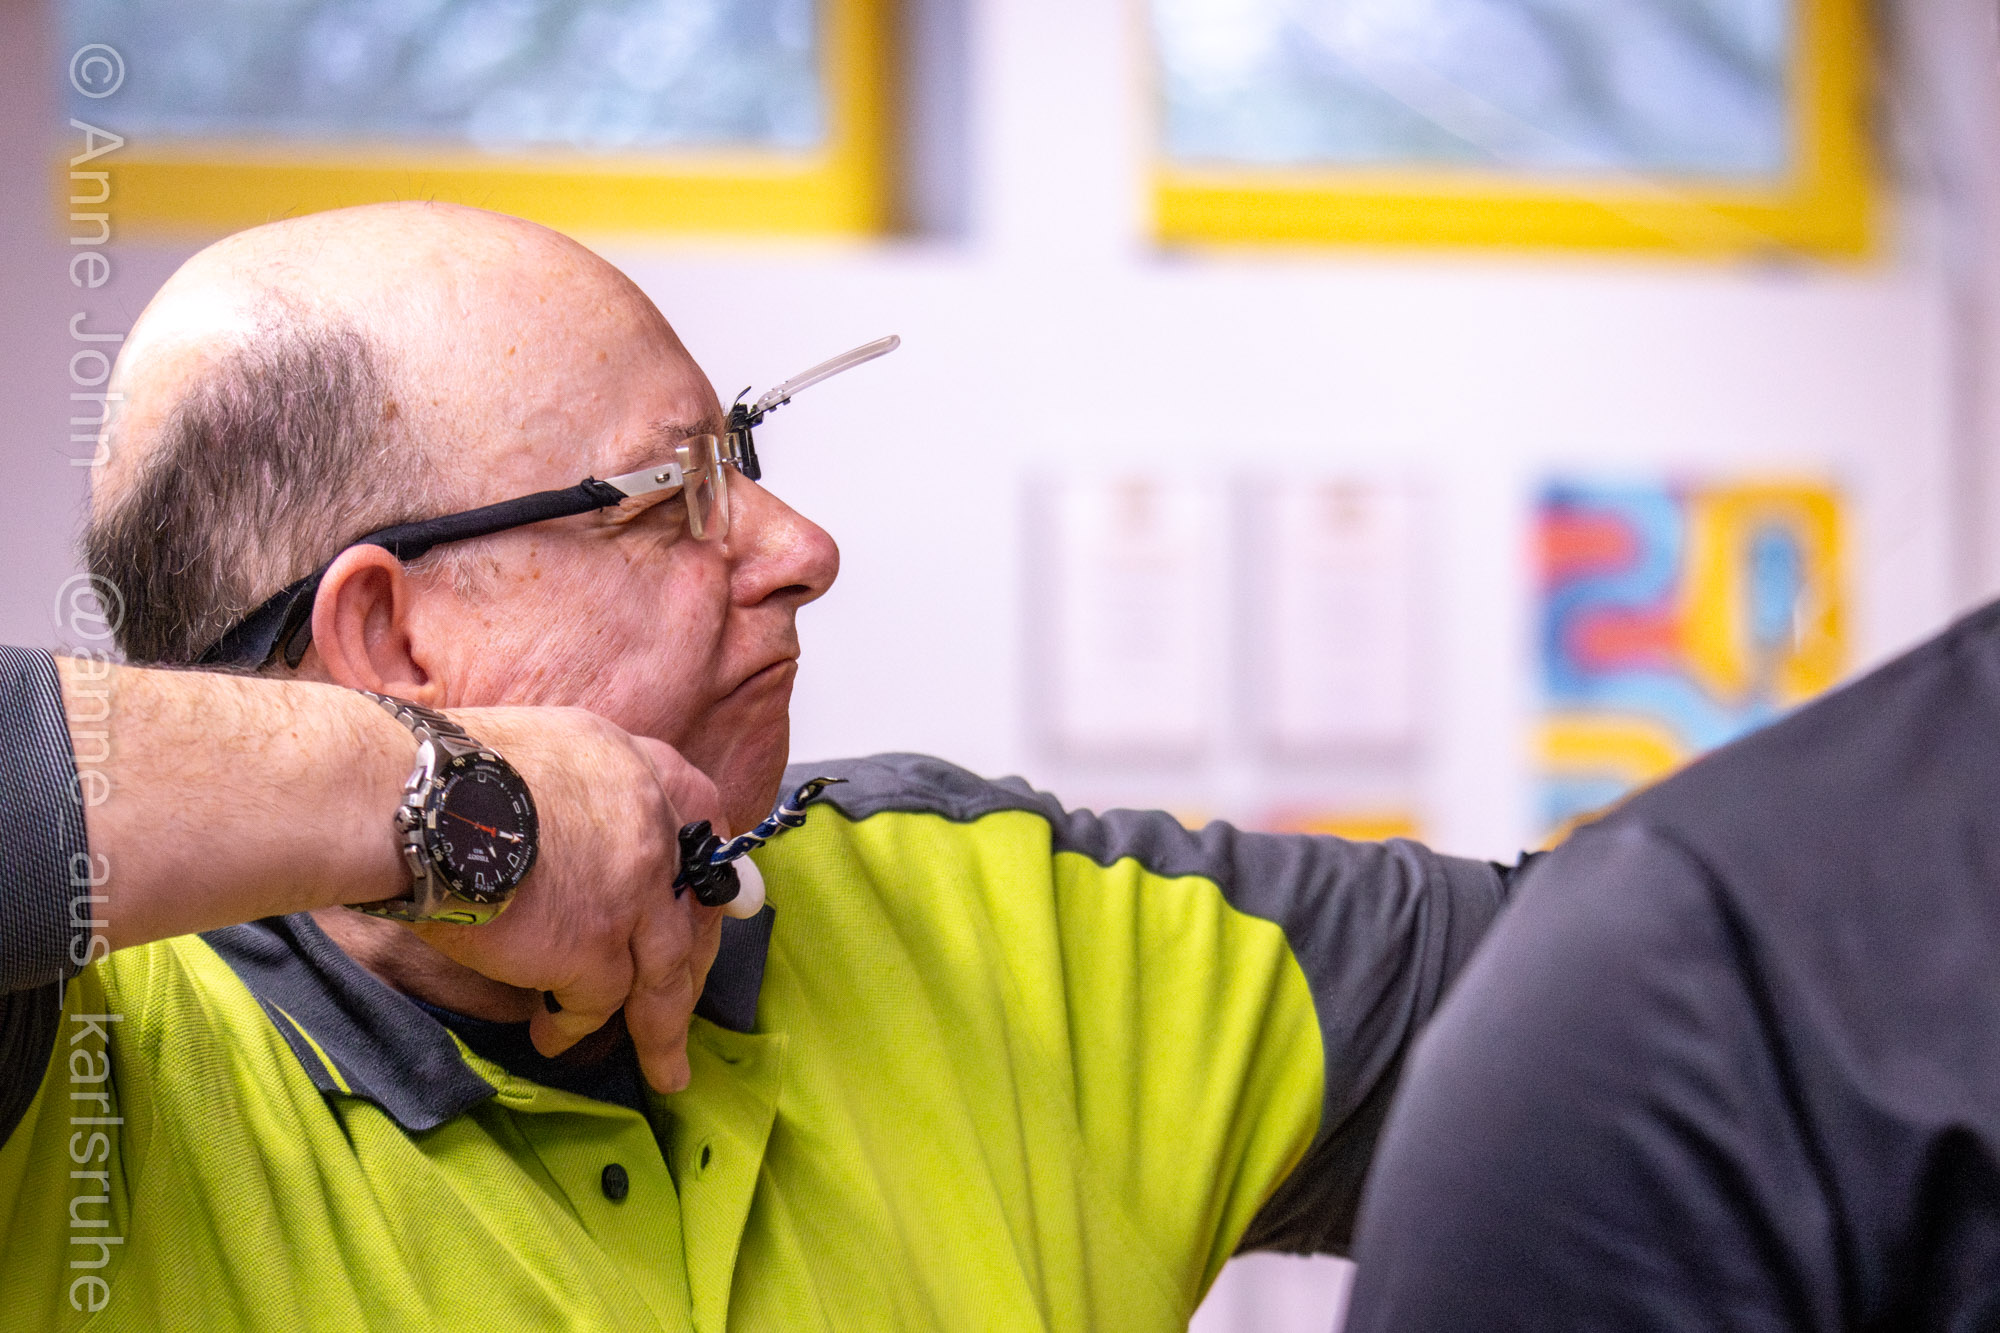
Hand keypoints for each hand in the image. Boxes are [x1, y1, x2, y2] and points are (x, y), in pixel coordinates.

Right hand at [401, 706, 725, 1093]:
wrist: (415, 801)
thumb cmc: (450, 773)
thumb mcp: (546, 746)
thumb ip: (586, 786)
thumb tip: (585, 834)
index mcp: (636, 770)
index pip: (703, 817)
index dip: (705, 867)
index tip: (708, 904)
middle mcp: (650, 828)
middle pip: (694, 908)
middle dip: (694, 964)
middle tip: (682, 1003)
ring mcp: (630, 891)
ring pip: (665, 972)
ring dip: (662, 1028)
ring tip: (665, 1069)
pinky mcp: (593, 945)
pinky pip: (600, 1002)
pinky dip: (574, 1026)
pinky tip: (554, 1039)